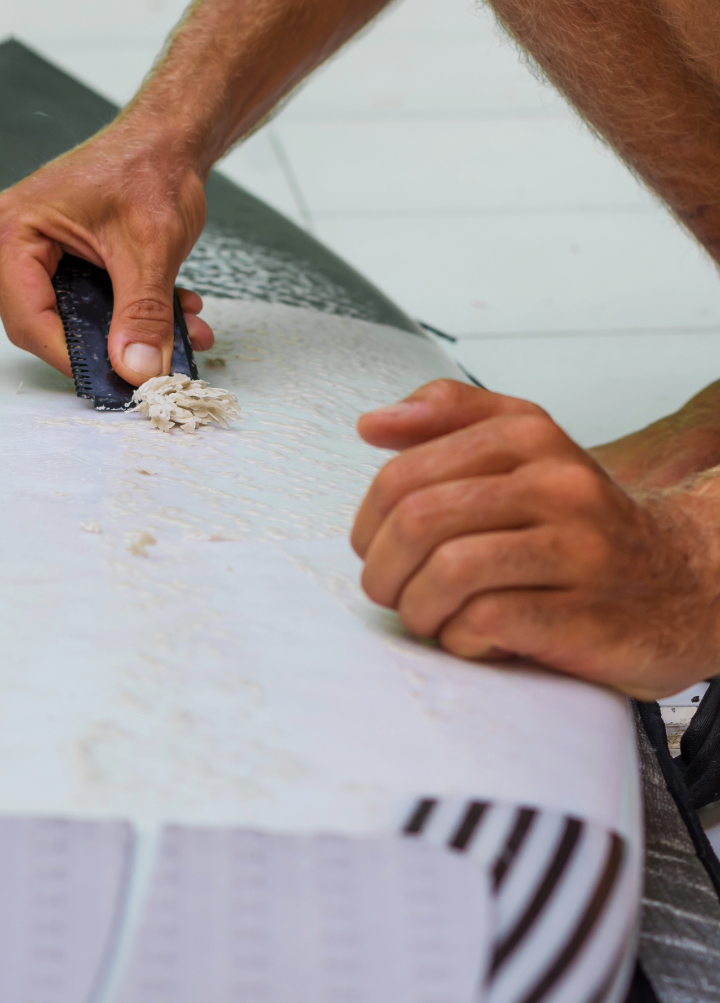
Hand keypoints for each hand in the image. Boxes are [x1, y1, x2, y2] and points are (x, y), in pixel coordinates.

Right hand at [0, 120, 213, 384]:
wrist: (164, 139)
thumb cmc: (148, 168)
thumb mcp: (150, 250)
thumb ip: (143, 315)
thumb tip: (139, 370)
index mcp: (7, 233)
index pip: (30, 324)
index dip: (80, 359)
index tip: (125, 381)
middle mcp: (1, 245)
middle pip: (48, 328)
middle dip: (113, 344)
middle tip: (167, 354)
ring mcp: (20, 256)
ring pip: (71, 321)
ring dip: (128, 331)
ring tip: (183, 326)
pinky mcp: (45, 263)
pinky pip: (80, 307)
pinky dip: (126, 314)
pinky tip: (173, 310)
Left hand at [351, 379, 719, 698]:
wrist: (690, 580)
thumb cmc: (581, 522)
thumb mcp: (523, 448)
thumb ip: (448, 420)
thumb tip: (374, 424)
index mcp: (528, 437)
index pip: (406, 473)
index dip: (369, 519)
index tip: (370, 544)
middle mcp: (556, 484)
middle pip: (419, 521)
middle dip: (381, 567)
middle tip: (386, 588)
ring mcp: (577, 550)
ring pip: (448, 571)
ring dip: (415, 606)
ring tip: (425, 614)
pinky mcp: (586, 614)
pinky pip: (485, 622)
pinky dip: (459, 637)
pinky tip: (472, 636)